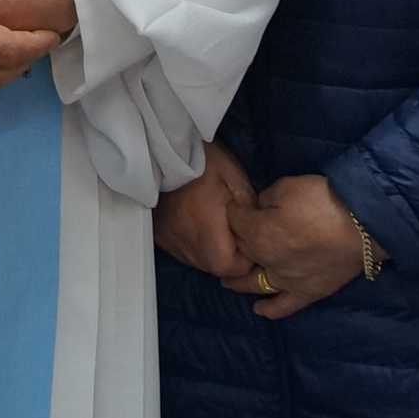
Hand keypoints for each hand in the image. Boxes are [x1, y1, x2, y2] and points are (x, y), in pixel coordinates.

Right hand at [153, 142, 258, 281]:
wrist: (163, 149)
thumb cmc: (204, 162)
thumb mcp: (235, 178)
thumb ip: (249, 210)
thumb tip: (258, 232)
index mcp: (207, 232)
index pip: (232, 268)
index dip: (246, 259)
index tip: (250, 238)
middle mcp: (187, 245)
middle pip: (216, 268)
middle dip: (230, 256)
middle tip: (235, 228)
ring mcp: (171, 243)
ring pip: (200, 261)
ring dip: (213, 250)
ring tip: (216, 222)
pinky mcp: (160, 237)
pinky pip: (184, 251)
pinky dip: (196, 243)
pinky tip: (198, 221)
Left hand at [231, 174, 373, 319]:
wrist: (362, 224)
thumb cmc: (324, 199)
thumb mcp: (287, 186)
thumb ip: (265, 198)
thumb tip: (259, 207)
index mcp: (257, 234)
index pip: (235, 221)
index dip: (235, 210)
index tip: (237, 205)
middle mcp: (266, 262)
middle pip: (242, 251)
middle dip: (235, 242)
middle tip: (231, 237)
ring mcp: (286, 281)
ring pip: (254, 283)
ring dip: (238, 281)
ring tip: (228, 280)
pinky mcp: (308, 293)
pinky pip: (284, 307)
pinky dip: (269, 310)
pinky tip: (259, 310)